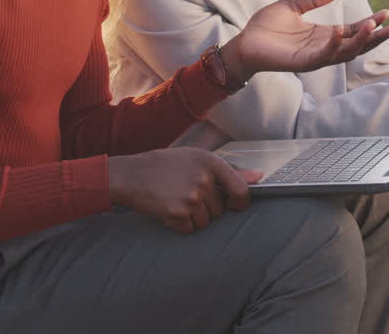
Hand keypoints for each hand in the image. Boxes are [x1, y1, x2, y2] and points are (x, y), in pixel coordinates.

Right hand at [107, 148, 261, 233]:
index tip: (234, 205)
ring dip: (194, 218)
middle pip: (220, 210)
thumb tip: (259, 177)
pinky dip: (181, 225)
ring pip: (206, 222)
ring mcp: (190, 198)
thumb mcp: (196, 158)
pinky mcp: (177, 214)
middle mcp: (203, 180)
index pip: (241, 190)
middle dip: (207, 208)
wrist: (130, 175)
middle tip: (187, 195)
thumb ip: (229, 170)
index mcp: (210, 162)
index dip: (240, 203)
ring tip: (177, 201)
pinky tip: (169, 210)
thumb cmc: (164, 165)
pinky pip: (190, 229)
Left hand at [221, 0, 388, 80]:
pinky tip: (341, 31)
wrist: (244, 42)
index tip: (387, 13)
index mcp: (323, 35)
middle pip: (357, 44)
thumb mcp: (293, 5)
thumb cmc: (266, 26)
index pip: (354, 30)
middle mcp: (323, 47)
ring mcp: (315, 56)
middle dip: (376, 37)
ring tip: (374, 27)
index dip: (371, 23)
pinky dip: (334, 45)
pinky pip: (323, 56)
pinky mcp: (302, 63)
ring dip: (361, 41)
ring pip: (345, 52)